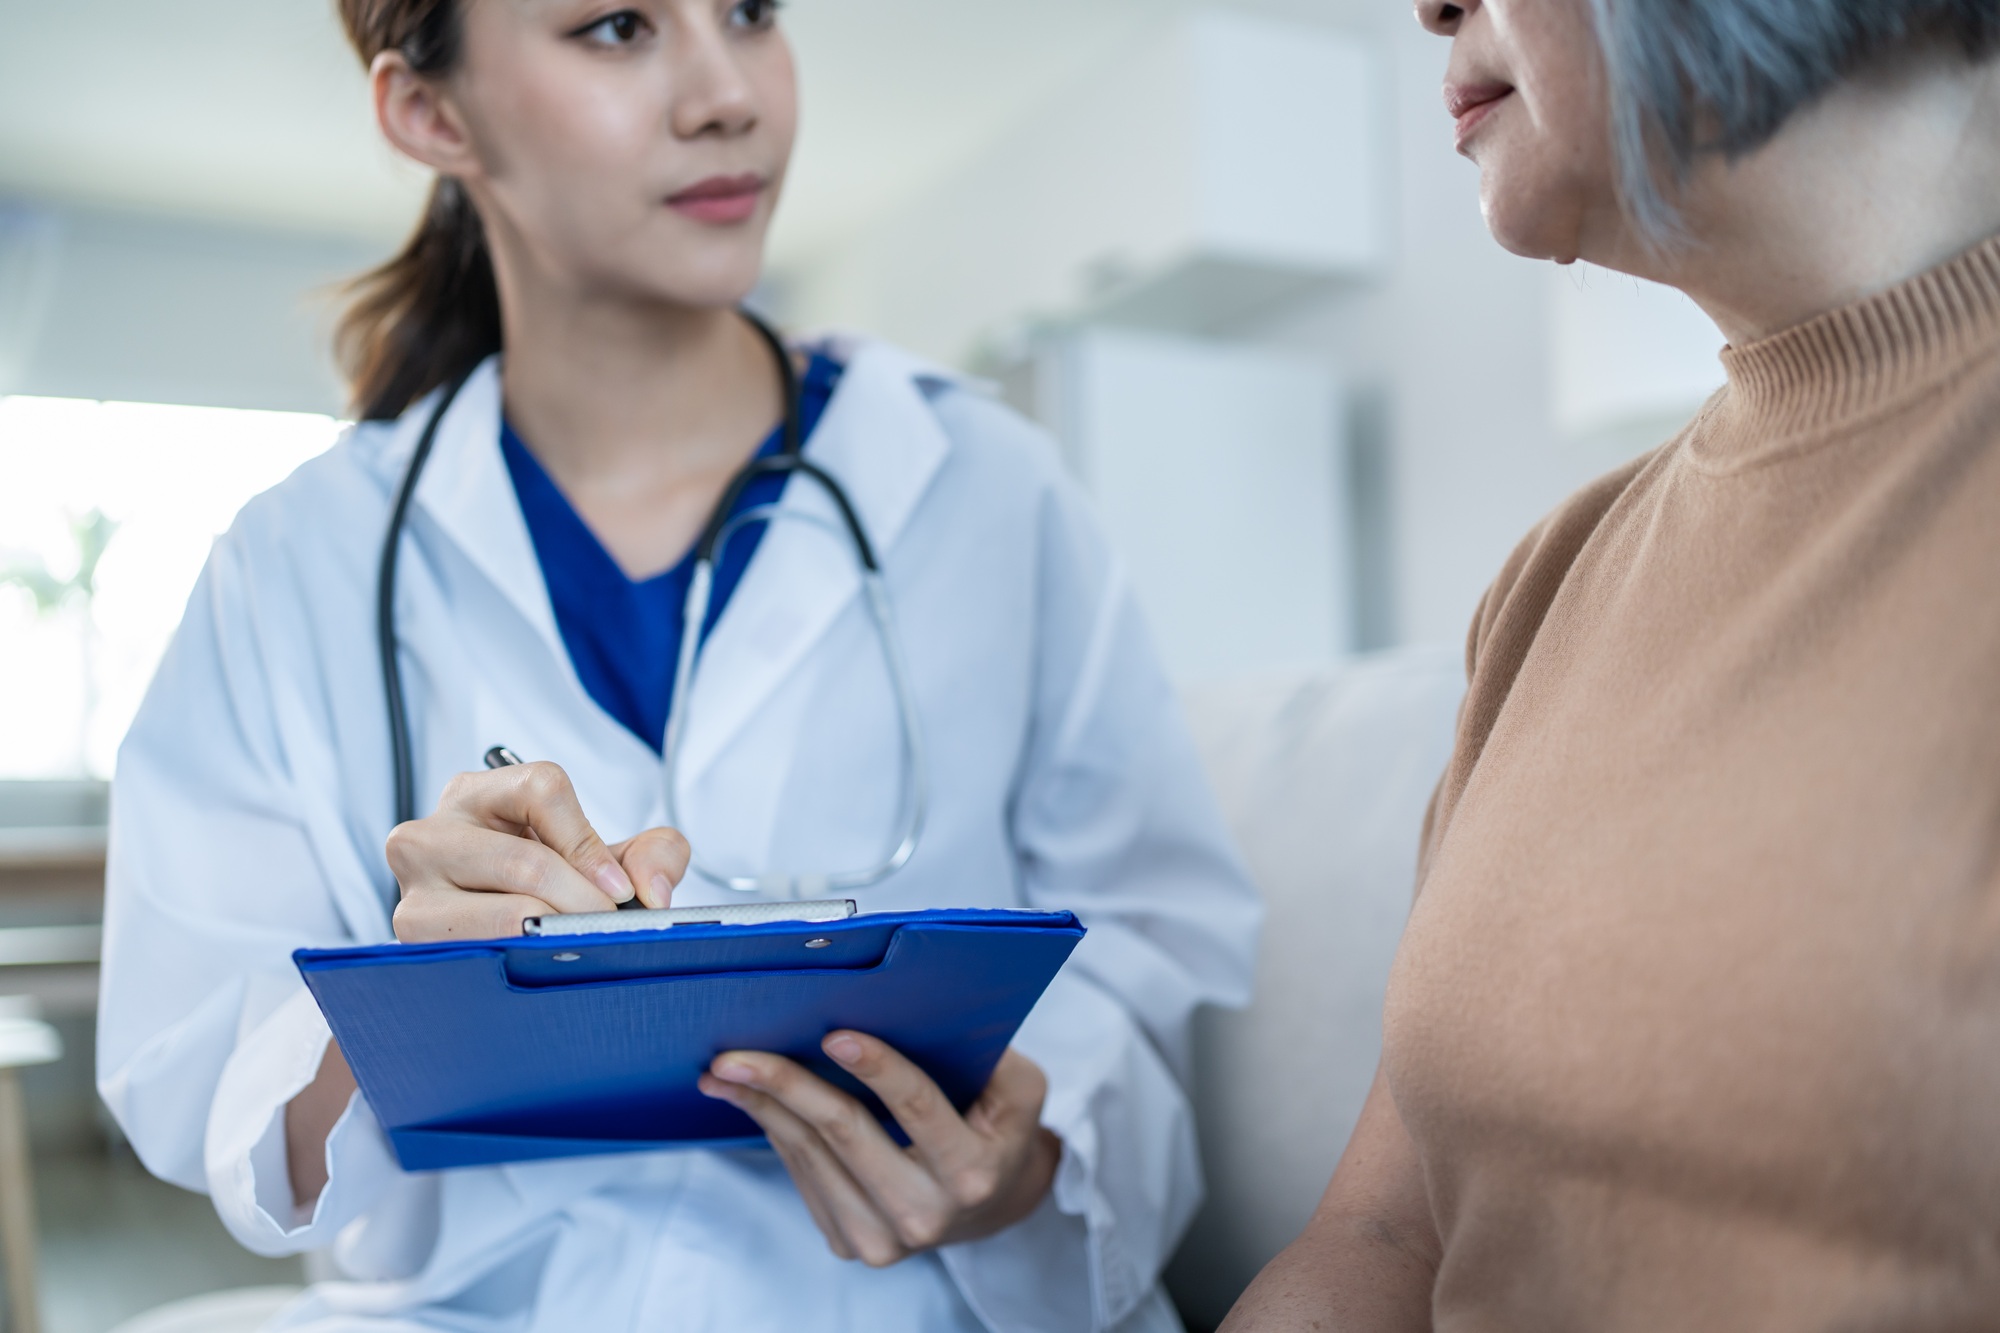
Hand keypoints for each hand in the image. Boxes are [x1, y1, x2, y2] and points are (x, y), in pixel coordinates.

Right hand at [385, 760, 690, 941]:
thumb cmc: (550, 888)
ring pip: (505, 915)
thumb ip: (653, 854)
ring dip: (557, 937)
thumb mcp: (603, 858)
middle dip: (582, 901)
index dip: (589, 841)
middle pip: (525, 861)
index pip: (542, 788)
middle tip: (607, 926)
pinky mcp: (412, 941)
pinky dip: (523, 964)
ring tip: (576, 948)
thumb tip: (652, 893)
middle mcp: (432, 834)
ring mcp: (414, 890)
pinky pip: (480, 954)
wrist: (495, 940)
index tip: (619, 888)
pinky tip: (540, 968)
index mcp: (479, 794)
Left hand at [699, 1035, 1060, 1266]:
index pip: (919, 1110)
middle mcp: (925, 1215)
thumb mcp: (1017, 1088)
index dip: (879, 1070)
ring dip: (762, 1107)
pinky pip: (802, 1175)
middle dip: (787, 1086)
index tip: (835, 1035)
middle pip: (845, 1134)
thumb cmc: (999, 1129)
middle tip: (737, 1055)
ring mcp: (883, 1238)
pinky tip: (753, 1098)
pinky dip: (776, 1130)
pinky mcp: (850, 1243)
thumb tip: (922, 1005)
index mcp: (971, 1172)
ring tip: (723, 1071)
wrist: (991, 1203)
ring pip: (810, 1155)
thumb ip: (988, 1054)